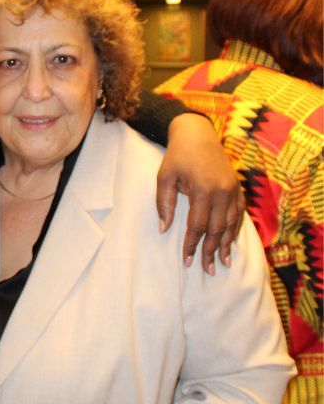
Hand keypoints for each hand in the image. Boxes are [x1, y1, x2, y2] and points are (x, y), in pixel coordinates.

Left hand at [157, 113, 244, 273]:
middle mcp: (222, 192)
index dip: (192, 245)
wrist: (197, 134)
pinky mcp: (237, 186)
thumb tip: (164, 229)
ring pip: (231, 223)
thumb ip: (164, 204)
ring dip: (226, 244)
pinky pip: (239, 213)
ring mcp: (233, 189)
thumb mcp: (164, 177)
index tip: (188, 261)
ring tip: (223, 263)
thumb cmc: (177, 156)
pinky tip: (230, 241)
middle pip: (217, 229)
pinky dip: (235, 228)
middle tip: (208, 270)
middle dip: (211, 251)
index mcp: (203, 190)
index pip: (198, 226)